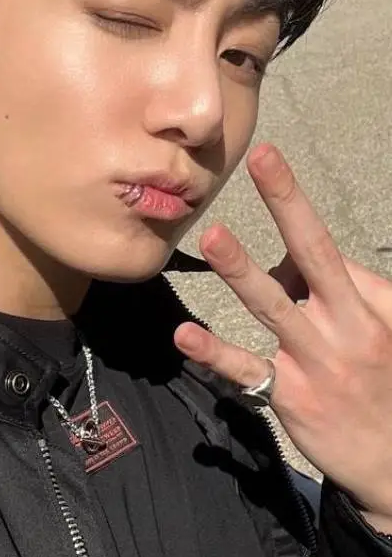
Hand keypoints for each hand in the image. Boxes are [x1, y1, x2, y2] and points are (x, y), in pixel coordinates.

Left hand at [173, 144, 391, 532]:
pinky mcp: (289, 396)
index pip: (326, 251)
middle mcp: (344, 328)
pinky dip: (215, 354)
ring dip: (242, 271)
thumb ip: (347, 291)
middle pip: (314, 255)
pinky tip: (184, 337)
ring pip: (274, 308)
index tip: (267, 160)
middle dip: (288, 204)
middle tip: (262, 161)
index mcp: (367, 307)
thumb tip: (295, 261)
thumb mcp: (385, 328)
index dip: (292, 207)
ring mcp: (315, 362)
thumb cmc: (386, 380)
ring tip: (213, 237)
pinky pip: (247, 371)